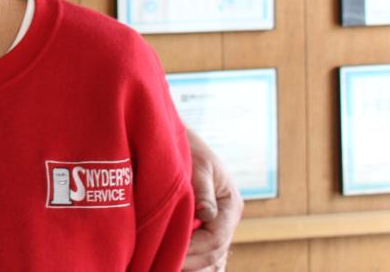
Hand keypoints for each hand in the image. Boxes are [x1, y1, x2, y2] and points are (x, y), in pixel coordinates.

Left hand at [183, 127, 243, 270]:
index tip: (171, 253)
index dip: (194, 249)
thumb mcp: (199, 164)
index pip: (216, 238)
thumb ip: (202, 189)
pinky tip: (182, 267)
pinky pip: (206, 253)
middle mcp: (227, 219)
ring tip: (169, 267)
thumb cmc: (189, 148)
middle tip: (166, 266)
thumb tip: (206, 215)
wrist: (180, 139)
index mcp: (230, 205)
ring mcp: (218, 225)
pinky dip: (196, 263)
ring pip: (213, 258)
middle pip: (214, 253)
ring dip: (194, 266)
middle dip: (191, 262)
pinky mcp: (205, 226)